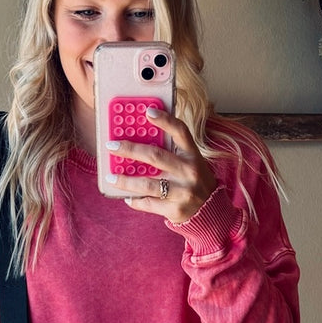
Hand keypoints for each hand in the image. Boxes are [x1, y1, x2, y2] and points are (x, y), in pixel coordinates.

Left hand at [106, 108, 216, 222]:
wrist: (210, 211)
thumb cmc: (194, 182)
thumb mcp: (191, 163)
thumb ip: (172, 152)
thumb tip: (139, 141)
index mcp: (193, 155)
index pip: (180, 132)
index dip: (165, 120)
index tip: (147, 111)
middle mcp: (189, 171)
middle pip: (155, 156)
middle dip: (130, 149)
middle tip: (111, 146)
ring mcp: (182, 191)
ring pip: (147, 184)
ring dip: (126, 180)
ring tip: (111, 177)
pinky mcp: (175, 209)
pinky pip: (148, 203)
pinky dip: (135, 200)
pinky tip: (127, 196)